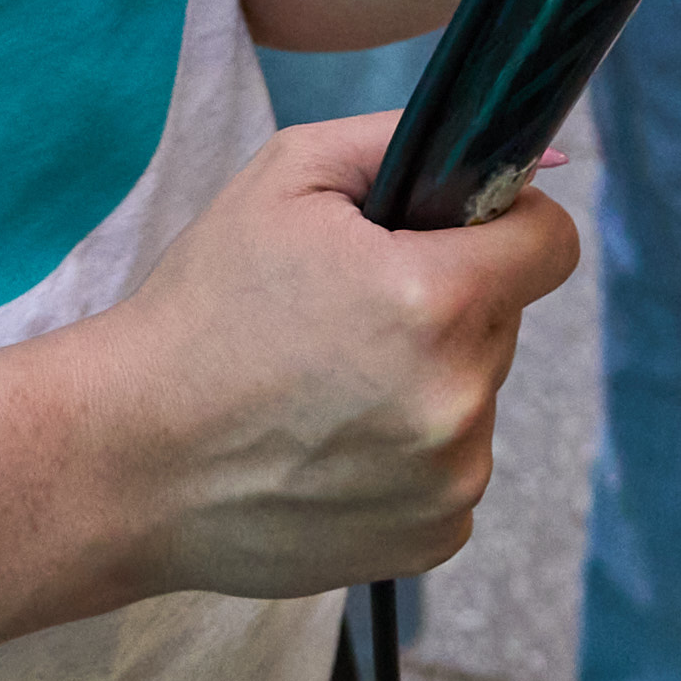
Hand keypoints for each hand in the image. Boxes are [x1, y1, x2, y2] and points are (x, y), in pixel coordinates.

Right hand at [72, 114, 579, 602]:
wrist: (128, 460)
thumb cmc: (201, 310)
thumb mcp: (286, 178)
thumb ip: (410, 142)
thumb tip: (540, 155)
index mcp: (434, 299)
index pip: (551, 243)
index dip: (504, 225)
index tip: (451, 235)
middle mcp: (458, 398)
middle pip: (502, 319)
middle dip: (445, 303)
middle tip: (345, 314)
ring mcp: (449, 479)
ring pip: (476, 396)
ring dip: (426, 382)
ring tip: (322, 388)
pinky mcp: (432, 538)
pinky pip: (452, 470)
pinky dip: (407, 454)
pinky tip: (327, 448)